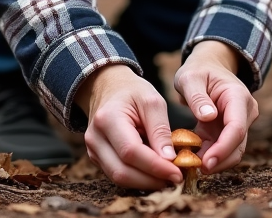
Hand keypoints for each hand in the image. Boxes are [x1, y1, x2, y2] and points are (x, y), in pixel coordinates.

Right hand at [75, 64, 181, 188]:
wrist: (108, 87)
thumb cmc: (132, 92)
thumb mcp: (152, 101)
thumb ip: (161, 130)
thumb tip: (170, 159)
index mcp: (107, 119)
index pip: (131, 151)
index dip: (155, 166)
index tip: (178, 172)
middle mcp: (95, 138)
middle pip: (122, 171)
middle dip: (152, 180)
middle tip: (176, 179)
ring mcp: (93, 150)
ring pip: (118, 178)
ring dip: (145, 182)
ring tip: (167, 177)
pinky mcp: (97, 158)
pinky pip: (117, 175)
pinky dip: (138, 178)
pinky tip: (154, 173)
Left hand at [172, 40, 258, 174]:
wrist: (209, 66)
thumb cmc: (199, 69)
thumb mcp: (190, 77)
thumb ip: (197, 96)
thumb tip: (208, 116)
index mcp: (238, 97)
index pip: (236, 129)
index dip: (223, 149)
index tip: (205, 163)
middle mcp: (245, 112)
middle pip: (237, 145)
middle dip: (218, 160)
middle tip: (193, 170)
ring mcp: (239, 123)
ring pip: (232, 151)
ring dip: (213, 161)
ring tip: (189, 166)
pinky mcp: (227, 131)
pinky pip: (221, 148)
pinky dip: (207, 156)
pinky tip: (189, 159)